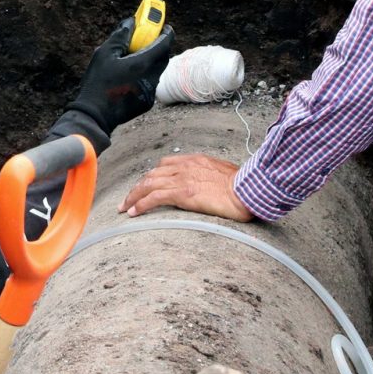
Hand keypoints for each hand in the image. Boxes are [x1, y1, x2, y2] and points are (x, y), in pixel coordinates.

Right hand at [66, 18, 174, 132]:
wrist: (95, 115)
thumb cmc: (98, 82)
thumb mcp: (104, 53)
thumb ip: (121, 36)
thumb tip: (131, 23)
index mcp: (143, 64)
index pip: (165, 44)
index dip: (166, 33)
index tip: (163, 26)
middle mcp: (151, 78)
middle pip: (163, 58)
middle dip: (160, 47)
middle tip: (149, 40)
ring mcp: (150, 92)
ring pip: (157, 71)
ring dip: (151, 62)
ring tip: (134, 58)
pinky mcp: (147, 102)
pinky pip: (150, 83)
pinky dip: (144, 76)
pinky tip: (129, 77)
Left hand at [119, 154, 253, 220]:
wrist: (249, 190)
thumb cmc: (244, 186)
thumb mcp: (226, 174)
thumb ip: (213, 176)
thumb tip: (212, 185)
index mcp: (196, 160)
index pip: (166, 163)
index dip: (153, 175)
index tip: (146, 185)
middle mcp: (185, 166)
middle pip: (153, 173)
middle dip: (138, 186)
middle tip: (127, 199)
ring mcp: (182, 178)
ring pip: (148, 184)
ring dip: (133, 196)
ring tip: (124, 208)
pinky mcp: (182, 193)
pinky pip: (154, 197)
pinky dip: (141, 204)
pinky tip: (133, 213)